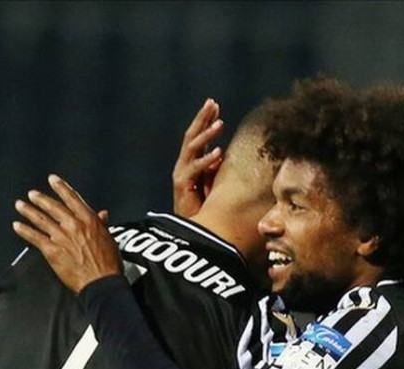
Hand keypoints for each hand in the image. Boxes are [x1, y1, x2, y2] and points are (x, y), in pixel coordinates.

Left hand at [12, 174, 120, 293]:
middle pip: (53, 207)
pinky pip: (35, 238)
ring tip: (20, 205)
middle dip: (41, 199)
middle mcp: (73, 225)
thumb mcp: (110, 239)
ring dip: (29, 211)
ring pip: (41, 220)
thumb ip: (102, 225)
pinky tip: (17, 226)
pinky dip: (24, 231)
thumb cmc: (109, 264)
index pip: (72, 198)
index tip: (53, 180)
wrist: (101, 283)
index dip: (61, 187)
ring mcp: (61, 238)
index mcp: (89, 220)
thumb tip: (103, 214)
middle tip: (32, 194)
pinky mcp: (52, 251)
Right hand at [172, 98, 223, 217]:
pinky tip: (219, 152)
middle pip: (191, 137)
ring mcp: (181, 174)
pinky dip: (208, 161)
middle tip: (212, 103)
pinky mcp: (183, 186)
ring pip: (193, 149)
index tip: (215, 106)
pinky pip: (196, 170)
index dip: (204, 121)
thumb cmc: (202, 208)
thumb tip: (222, 157)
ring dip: (207, 135)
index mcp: (190, 163)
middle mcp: (183, 165)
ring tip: (220, 124)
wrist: (191, 230)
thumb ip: (213, 171)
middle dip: (202, 119)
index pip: (197, 137)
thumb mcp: (210, 185)